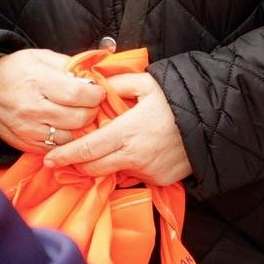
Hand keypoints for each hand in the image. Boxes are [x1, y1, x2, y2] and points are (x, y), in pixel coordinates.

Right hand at [0, 48, 109, 153]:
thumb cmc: (13, 71)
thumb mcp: (38, 57)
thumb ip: (67, 64)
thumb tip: (93, 74)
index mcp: (36, 81)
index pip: (77, 94)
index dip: (95, 94)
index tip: (98, 91)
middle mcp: (32, 108)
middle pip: (78, 118)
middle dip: (92, 111)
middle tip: (90, 104)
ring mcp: (28, 129)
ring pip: (71, 137)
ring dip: (81, 128)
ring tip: (78, 115)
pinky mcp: (26, 144)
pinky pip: (57, 147)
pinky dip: (66, 139)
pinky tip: (64, 127)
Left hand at [53, 64, 188, 186]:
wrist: (214, 123)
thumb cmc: (179, 101)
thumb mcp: (147, 83)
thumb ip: (118, 84)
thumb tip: (97, 85)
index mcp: (125, 132)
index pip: (86, 150)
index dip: (65, 156)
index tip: (49, 159)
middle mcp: (133, 156)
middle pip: (94, 168)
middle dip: (78, 166)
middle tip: (66, 162)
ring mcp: (147, 171)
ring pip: (116, 171)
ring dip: (109, 163)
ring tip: (112, 148)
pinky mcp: (160, 179)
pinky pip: (138, 174)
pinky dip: (133, 165)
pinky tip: (141, 151)